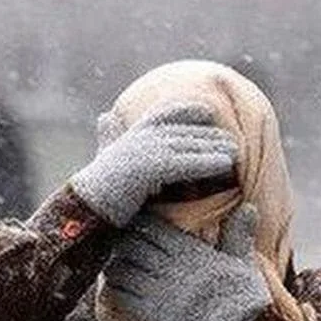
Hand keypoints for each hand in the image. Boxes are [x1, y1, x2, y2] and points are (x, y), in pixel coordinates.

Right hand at [70, 102, 237, 225]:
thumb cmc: (95, 191)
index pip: (163, 113)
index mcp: (131, 133)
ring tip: (237, 154)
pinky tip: (225, 165)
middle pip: (183, 130)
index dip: (186, 110)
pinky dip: (207, 161)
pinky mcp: (150, 168)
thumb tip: (105, 116)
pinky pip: (186, 162)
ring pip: (189, 144)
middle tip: (234, 141)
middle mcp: (139, 136)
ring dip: (214, 147)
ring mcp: (144, 149)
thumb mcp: (106, 158)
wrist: (84, 210)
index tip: (207, 112)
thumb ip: (111, 138)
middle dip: (210, 135)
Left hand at [105, 205, 269, 320]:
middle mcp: (170, 268)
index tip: (138, 227)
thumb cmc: (242, 299)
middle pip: (129, 246)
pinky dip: (113, 290)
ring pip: (118, 270)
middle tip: (122, 247)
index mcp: (189, 251)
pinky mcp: (150, 314)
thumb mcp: (243, 262)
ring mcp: (158, 291)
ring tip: (117, 267)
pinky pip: (119, 297)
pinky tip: (118, 289)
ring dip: (114, 266)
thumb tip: (249, 207)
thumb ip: (239, 233)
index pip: (151, 227)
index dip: (140, 225)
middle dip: (122, 244)